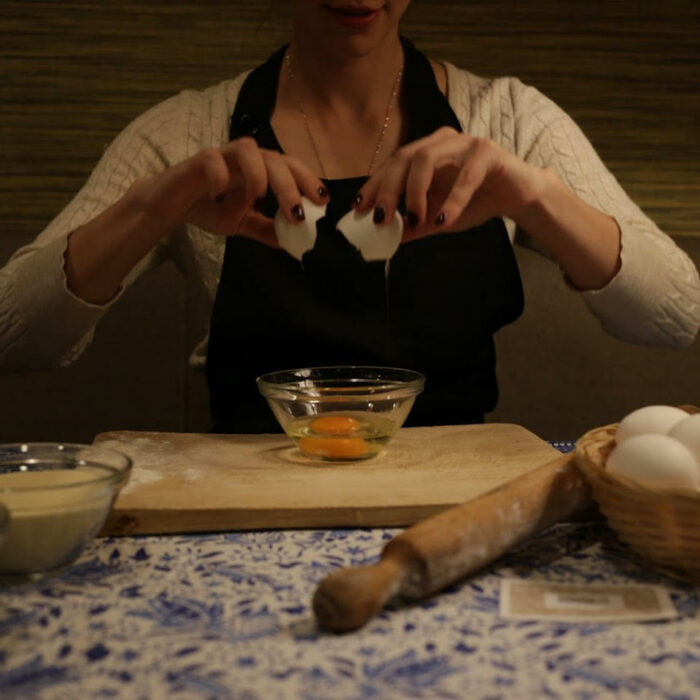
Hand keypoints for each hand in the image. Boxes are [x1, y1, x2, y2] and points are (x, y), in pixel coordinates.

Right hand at [135, 137, 327, 246]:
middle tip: (297, 212)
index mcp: (260, 170)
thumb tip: (295, 245)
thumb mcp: (243, 223)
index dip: (308, 180)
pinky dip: (219, 176)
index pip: (290, 167)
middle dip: (290, 184)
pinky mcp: (197, 162)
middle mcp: (245, 159)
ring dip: (259, 174)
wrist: (170, 205)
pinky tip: (220, 196)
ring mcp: (222, 157)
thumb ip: (267, 229)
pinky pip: (212, 160)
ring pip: (247, 150)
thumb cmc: (209, 207)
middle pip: (274, 158)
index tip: (322, 202)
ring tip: (259, 200)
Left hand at [354, 127, 543, 240]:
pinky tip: (445, 220)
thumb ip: (415, 225)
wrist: (518, 196)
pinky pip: (465, 175)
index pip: (392, 165)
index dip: (374, 185)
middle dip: (388, 189)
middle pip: (404, 157)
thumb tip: (388, 240)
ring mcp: (464, 143)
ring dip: (416, 192)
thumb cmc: (476, 201)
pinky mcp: (488, 152)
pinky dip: (453, 199)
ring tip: (416, 220)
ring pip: (428, 158)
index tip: (359, 208)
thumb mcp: (438, 217)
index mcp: (426, 151)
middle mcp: (441, 141)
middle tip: (381, 218)